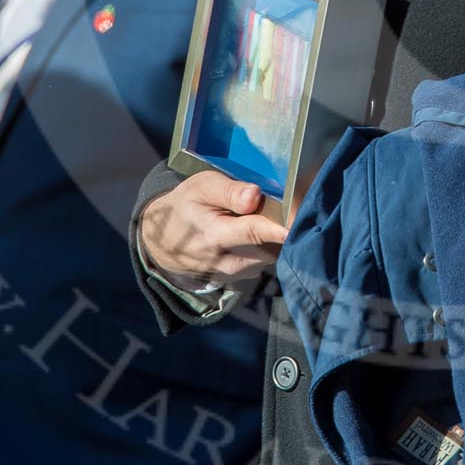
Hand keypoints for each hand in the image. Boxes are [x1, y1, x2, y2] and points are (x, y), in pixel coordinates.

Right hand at [139, 171, 287, 284]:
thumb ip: (229, 191)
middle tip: (295, 204)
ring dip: (279, 237)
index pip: (255, 232)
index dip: (281, 228)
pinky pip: (266, 259)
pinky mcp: (242, 276)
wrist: (163, 240)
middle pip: (271, 245)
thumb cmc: (187, 206)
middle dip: (286, 227)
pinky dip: (272, 244)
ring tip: (275, 214)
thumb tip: (255, 196)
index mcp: (215, 235)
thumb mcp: (201, 188)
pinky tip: (265, 228)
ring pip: (272, 254)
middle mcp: (227, 260)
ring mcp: (236, 272)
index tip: (302, 221)